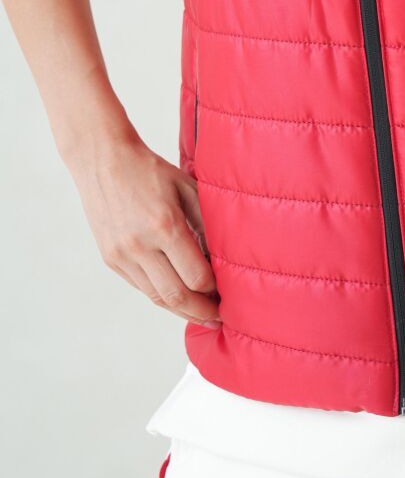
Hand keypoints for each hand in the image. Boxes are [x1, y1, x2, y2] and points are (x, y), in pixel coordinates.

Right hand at [71, 128, 219, 326]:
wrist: (103, 161)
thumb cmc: (151, 171)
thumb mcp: (187, 189)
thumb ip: (207, 224)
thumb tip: (224, 259)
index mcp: (165, 226)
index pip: (197, 275)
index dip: (215, 289)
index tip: (228, 290)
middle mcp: (140, 245)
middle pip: (177, 295)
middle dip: (201, 311)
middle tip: (220, 317)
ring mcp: (122, 255)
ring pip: (156, 297)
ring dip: (181, 310)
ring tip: (201, 313)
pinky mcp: (110, 259)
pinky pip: (141, 287)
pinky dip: (161, 296)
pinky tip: (178, 297)